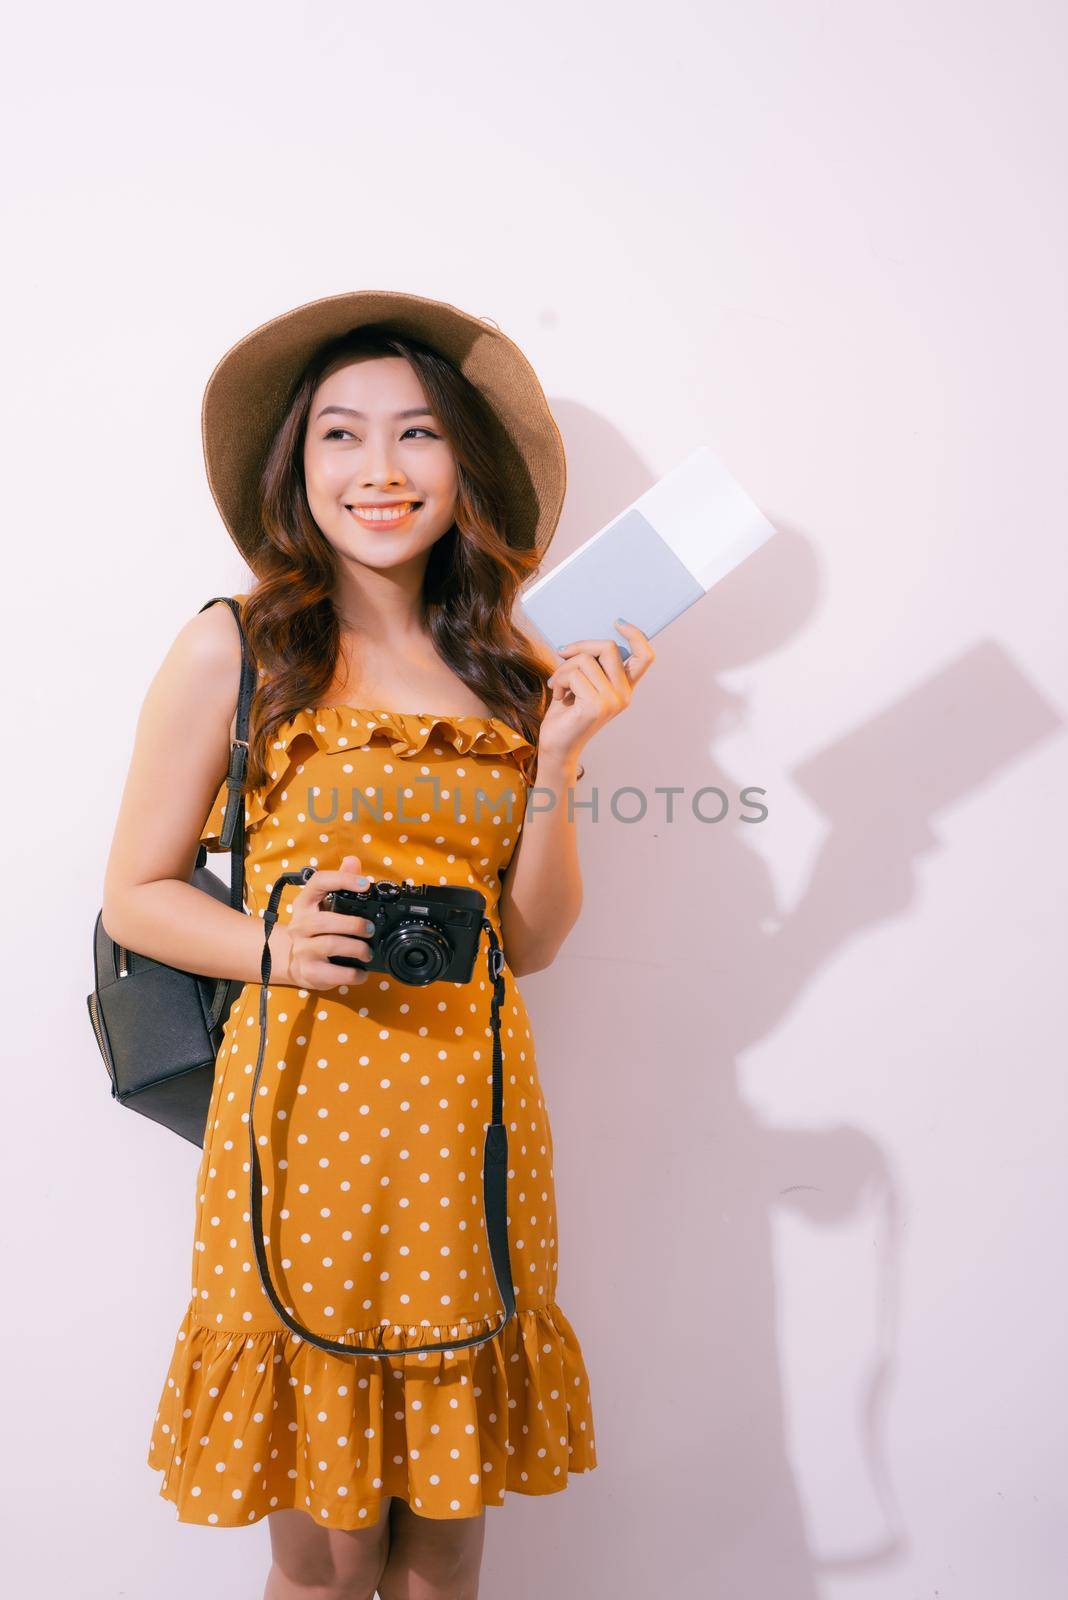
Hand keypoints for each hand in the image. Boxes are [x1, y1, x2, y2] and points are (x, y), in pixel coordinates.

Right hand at [280, 853, 375, 988]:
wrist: (288, 959)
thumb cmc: (312, 928)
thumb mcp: (322, 904)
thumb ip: (339, 882)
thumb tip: (352, 861)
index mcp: (305, 903)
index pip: (318, 883)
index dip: (342, 880)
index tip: (365, 884)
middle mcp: (300, 925)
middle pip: (324, 921)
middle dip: (353, 924)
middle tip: (370, 929)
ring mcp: (302, 950)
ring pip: (330, 945)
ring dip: (356, 948)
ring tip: (367, 952)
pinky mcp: (309, 972)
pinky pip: (334, 973)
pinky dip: (353, 973)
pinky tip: (361, 972)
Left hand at [538, 619, 655, 769]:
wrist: (556, 745)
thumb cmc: (566, 712)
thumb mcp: (581, 682)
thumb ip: (589, 663)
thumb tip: (582, 641)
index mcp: (625, 687)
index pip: (645, 657)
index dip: (636, 635)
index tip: (617, 623)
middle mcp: (624, 694)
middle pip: (608, 648)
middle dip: (580, 646)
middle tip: (562, 653)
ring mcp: (612, 701)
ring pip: (585, 660)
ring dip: (563, 668)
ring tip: (557, 684)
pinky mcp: (597, 706)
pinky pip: (574, 675)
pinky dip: (558, 680)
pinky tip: (558, 695)